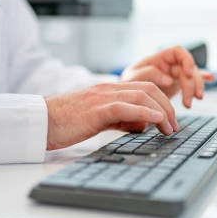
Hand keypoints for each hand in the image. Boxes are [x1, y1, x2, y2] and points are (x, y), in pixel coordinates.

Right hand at [45, 82, 177, 149]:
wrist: (42, 121)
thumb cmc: (65, 122)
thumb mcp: (98, 119)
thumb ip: (120, 119)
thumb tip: (142, 125)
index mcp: (108, 91)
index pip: (144, 89)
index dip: (162, 102)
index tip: (170, 120)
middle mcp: (108, 89)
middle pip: (148, 89)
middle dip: (167, 107)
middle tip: (174, 126)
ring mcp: (102, 97)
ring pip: (142, 96)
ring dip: (161, 112)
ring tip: (169, 128)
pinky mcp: (96, 109)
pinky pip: (126, 107)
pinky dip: (145, 113)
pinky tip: (156, 121)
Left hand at [121, 46, 214, 107]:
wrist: (124, 96)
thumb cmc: (126, 83)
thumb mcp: (132, 77)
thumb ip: (148, 75)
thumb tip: (169, 79)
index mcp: (158, 58)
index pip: (178, 52)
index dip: (186, 61)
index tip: (187, 74)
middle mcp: (168, 64)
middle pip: (188, 67)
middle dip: (192, 83)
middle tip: (189, 101)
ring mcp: (174, 73)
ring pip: (192, 76)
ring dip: (197, 87)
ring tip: (195, 100)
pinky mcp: (177, 84)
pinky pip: (192, 79)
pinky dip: (202, 78)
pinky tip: (211, 77)